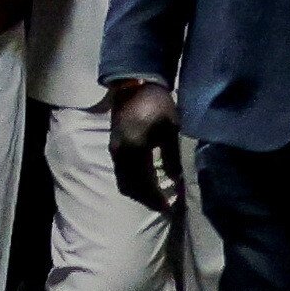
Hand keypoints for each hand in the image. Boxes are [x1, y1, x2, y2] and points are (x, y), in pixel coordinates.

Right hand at [108, 81, 184, 212]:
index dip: (155, 198)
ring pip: (124, 180)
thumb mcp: (168, 128)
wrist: (133, 83)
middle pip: (130, 187)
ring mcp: (115, 150)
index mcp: (133, 151)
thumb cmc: (154, 103)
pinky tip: (146, 179)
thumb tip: (175, 180)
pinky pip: (121, 171)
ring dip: (139, 191)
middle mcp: (120, 154)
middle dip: (146, 198)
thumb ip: (170, 156)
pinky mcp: (115, 145)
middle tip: (164, 205)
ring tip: (156, 195)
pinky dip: (133, 181)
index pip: (143, 184)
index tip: (169, 207)